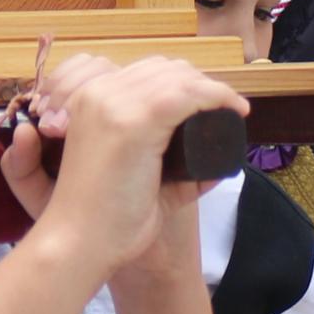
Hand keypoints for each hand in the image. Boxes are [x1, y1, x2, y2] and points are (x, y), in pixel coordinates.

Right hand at [20, 55, 249, 283]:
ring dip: (212, 89)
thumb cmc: (105, 218)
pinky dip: (216, 97)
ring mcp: (111, 105)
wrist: (78, 245)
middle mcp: (97, 93)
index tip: (210, 103)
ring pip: (177, 78)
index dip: (183, 81)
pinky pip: (184, 96)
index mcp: (88, 99)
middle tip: (224, 107)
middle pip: (162, 68)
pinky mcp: (131, 123)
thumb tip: (216, 165)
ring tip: (233, 109)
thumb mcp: (135, 177)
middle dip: (199, 81)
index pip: (145, 71)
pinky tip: (235, 109)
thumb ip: (168, 170)